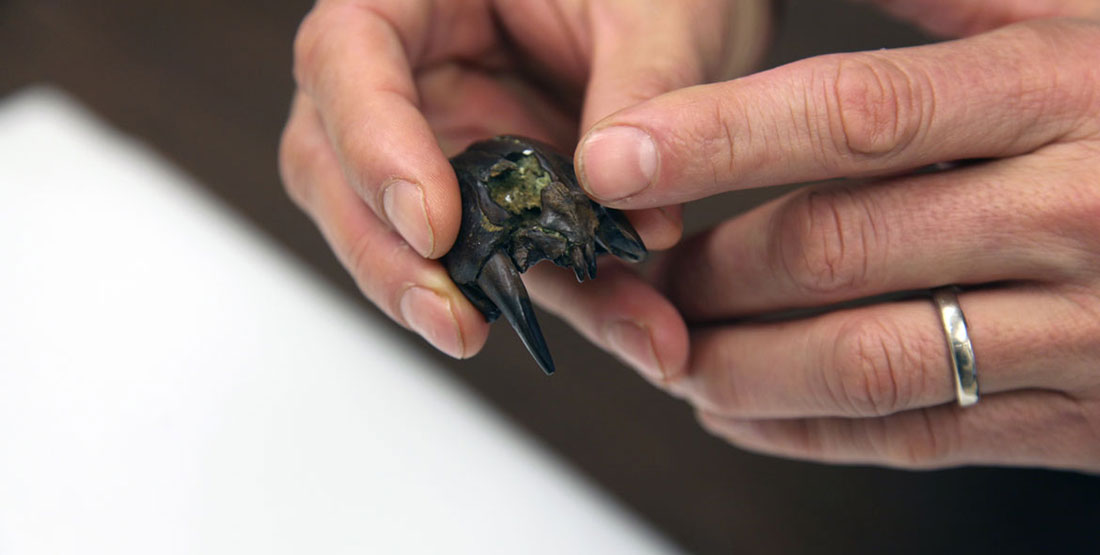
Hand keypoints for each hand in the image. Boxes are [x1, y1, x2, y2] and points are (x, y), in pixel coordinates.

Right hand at [278, 0, 769, 358]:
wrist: (687, 16)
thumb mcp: (655, 10)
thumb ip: (638, 87)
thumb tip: (613, 188)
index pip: (345, 58)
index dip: (373, 147)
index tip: (433, 224)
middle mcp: (412, 79)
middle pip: (337, 169)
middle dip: (387, 256)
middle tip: (453, 320)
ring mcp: (447, 147)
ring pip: (407, 238)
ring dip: (467, 299)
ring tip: (521, 339)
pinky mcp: (497, 205)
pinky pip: (507, 264)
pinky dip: (559, 301)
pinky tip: (625, 326)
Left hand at [568, 18, 1099, 470]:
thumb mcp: (1095, 14)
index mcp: (1065, 90)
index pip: (856, 114)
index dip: (719, 136)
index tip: (614, 157)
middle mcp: (1072, 213)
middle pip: (837, 249)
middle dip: (710, 267)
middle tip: (636, 266)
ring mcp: (1086, 330)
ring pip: (867, 361)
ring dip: (740, 364)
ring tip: (671, 351)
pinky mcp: (1085, 420)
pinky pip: (921, 437)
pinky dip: (810, 434)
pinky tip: (741, 414)